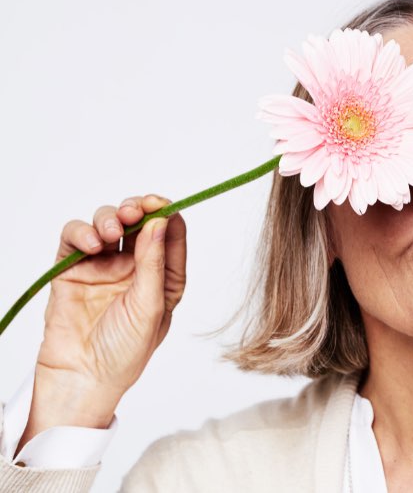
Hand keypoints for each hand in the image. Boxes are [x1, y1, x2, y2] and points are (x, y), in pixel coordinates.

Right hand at [16, 194, 186, 454]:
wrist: (82, 379)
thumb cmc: (125, 352)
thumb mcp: (150, 307)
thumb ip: (154, 263)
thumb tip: (161, 221)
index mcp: (164, 275)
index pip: (170, 233)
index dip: (166, 212)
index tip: (160, 203)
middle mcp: (135, 267)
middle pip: (138, 220)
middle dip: (137, 208)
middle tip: (134, 211)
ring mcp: (103, 266)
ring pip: (107, 222)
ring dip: (109, 218)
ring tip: (110, 234)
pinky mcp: (72, 269)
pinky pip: (75, 238)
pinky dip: (81, 232)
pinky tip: (91, 244)